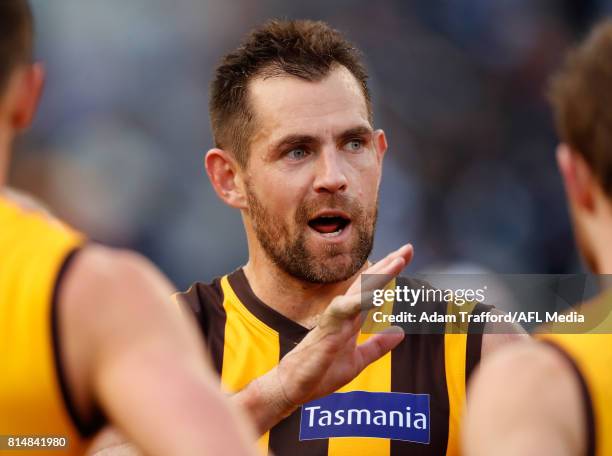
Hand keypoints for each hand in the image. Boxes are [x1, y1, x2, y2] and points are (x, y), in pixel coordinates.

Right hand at [255, 244, 412, 419]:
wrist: (294, 388)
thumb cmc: (320, 372)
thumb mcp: (358, 361)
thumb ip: (377, 346)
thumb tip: (400, 332)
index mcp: (350, 319)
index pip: (372, 291)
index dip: (388, 275)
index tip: (405, 258)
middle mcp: (342, 314)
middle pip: (367, 284)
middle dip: (387, 266)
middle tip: (408, 249)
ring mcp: (334, 319)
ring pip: (358, 291)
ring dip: (378, 276)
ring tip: (397, 262)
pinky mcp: (326, 330)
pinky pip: (343, 311)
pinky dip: (359, 301)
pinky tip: (374, 293)